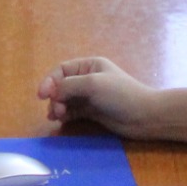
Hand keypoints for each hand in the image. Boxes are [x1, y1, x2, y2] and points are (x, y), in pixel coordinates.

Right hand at [37, 57, 162, 136]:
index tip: (42, 95)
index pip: (62, 70)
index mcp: (90, 66)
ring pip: (65, 99)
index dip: (49, 81)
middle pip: (62, 85)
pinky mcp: (92, 111)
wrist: (144, 116)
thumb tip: (51, 93)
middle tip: (55, 110)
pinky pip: (72, 111)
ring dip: (57, 106)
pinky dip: (64, 115)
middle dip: (54, 96)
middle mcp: (88, 79)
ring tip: (57, 116)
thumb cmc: (120, 94)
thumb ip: (69, 86)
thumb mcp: (93, 84)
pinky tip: (60, 120)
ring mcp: (90, 96)